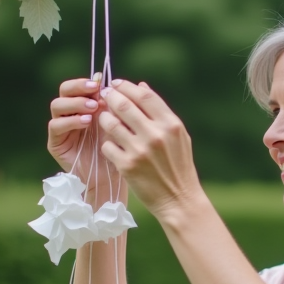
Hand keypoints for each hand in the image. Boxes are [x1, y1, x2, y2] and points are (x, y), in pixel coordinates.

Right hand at [48, 76, 118, 194]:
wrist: (110, 177)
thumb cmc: (117, 149)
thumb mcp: (122, 123)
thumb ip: (124, 106)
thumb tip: (139, 84)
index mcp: (84, 105)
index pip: (79, 85)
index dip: (87, 82)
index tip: (101, 83)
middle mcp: (70, 113)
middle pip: (64, 90)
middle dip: (78, 87)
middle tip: (94, 91)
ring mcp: (61, 127)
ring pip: (57, 105)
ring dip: (75, 103)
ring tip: (93, 109)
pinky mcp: (55, 142)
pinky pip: (56, 125)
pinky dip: (70, 121)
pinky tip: (86, 123)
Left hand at [98, 80, 203, 217]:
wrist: (179, 199)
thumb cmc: (179, 165)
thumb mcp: (178, 135)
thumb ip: (160, 111)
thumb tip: (141, 85)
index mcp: (170, 124)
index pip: (144, 95)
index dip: (126, 86)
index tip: (116, 84)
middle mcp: (155, 135)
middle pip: (124, 105)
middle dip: (110, 97)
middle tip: (104, 96)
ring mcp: (139, 151)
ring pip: (111, 123)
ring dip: (104, 118)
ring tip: (105, 119)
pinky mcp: (127, 166)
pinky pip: (107, 146)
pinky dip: (107, 143)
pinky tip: (111, 146)